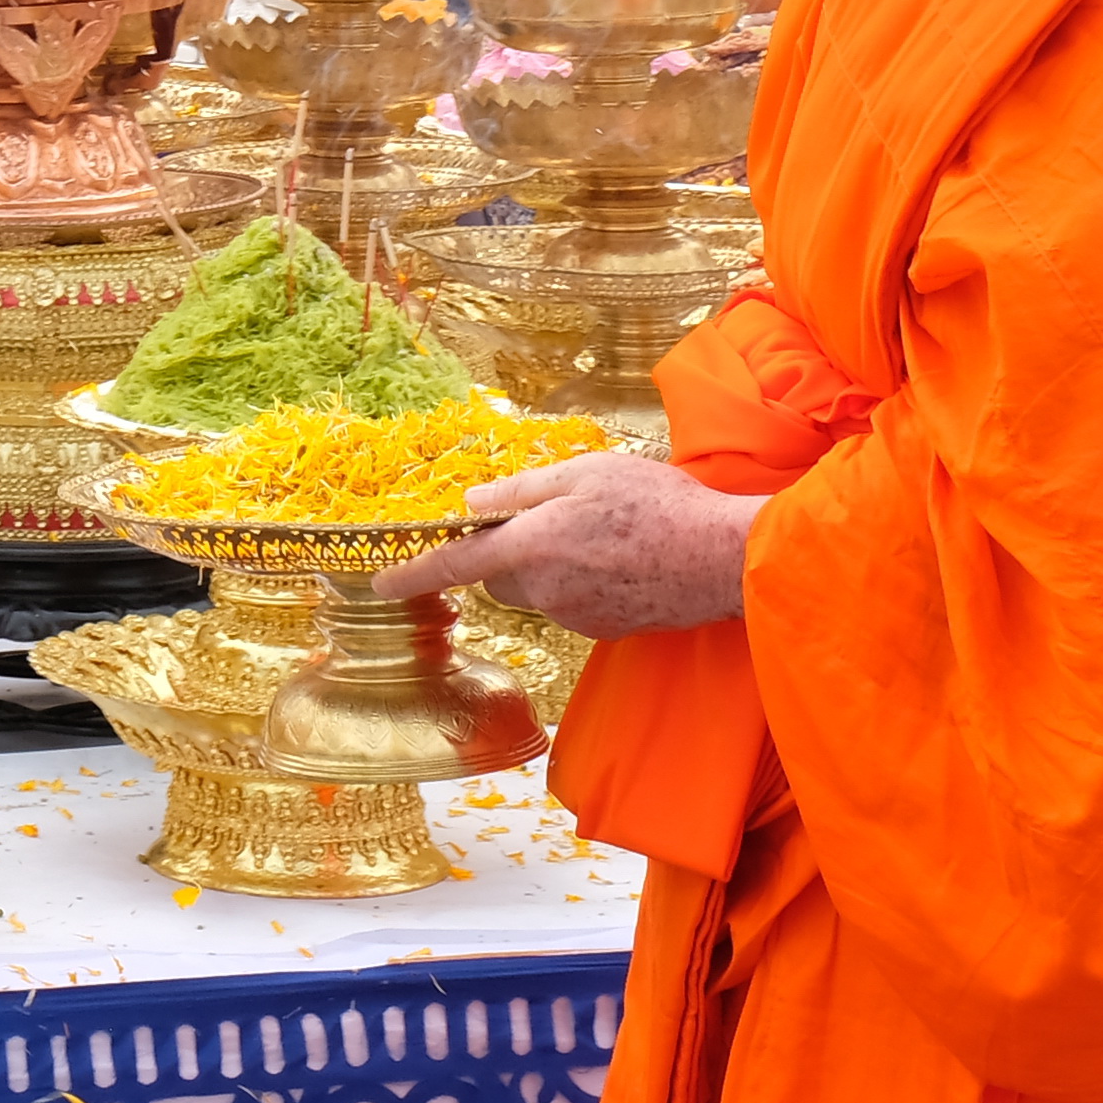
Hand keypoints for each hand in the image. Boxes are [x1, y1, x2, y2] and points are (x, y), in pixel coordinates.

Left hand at [368, 451, 760, 635]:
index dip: (412, 574)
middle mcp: (545, 591)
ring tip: (601, 533)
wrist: (723, 559)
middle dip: (506, 553)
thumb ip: (522, 492)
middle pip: (498, 577)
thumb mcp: (585, 474)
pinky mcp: (604, 628)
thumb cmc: (658, 505)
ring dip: (548, 565)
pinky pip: (570, 603)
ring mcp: (575, 616)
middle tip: (550, 517)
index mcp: (532, 548)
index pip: (455, 566)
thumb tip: (473, 507)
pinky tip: (620, 559)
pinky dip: (580, 582)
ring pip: (536, 590)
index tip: (378, 585)